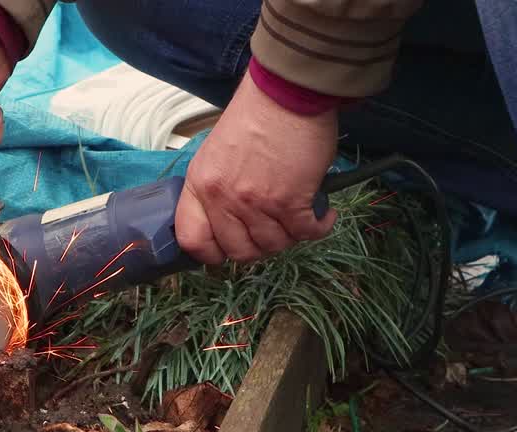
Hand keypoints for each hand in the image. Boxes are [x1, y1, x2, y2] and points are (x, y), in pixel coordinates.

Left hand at [175, 74, 338, 264]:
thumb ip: (217, 188)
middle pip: (239, 251)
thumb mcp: (217, 152)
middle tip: (273, 230)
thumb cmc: (255, 116)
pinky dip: (319, 227)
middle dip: (260, 247)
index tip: (228, 250)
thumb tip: (231, 220)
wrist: (287, 93)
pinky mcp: (290, 201)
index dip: (211, 253)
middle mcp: (224, 198)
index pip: (193, 240)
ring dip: (291, 236)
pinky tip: (323, 215)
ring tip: (299, 216)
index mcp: (201, 185)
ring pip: (274, 245)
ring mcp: (257, 203)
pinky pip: (306, 233)